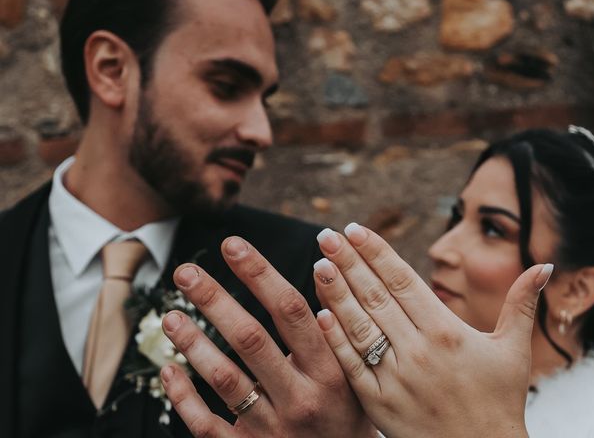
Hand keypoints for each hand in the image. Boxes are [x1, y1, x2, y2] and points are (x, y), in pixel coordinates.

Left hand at [160, 236, 376, 437]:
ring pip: (225, 380)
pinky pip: (207, 427)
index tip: (232, 245)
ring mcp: (273, 429)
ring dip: (193, 344)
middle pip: (250, 339)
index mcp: (328, 369)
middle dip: (215, 300)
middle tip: (185, 272)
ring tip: (170, 315)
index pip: (289, 311)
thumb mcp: (354, 366)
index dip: (259, 273)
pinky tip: (169, 370)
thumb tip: (323, 265)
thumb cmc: (347, 409)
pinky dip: (184, 397)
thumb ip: (335, 318)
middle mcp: (300, 397)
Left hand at [314, 224, 552, 437]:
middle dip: (348, 261)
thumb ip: (522, 304)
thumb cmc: (499, 401)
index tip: (354, 229)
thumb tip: (544, 265)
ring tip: (320, 263)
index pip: (402, 279)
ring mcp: (396, 377)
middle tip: (326, 234)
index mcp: (446, 331)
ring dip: (336, 292)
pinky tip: (320, 313)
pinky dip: (334, 338)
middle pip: (375, 296)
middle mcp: (418, 350)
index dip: (376, 252)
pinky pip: (351, 364)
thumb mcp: (514, 350)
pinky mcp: (379, 403)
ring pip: (359, 325)